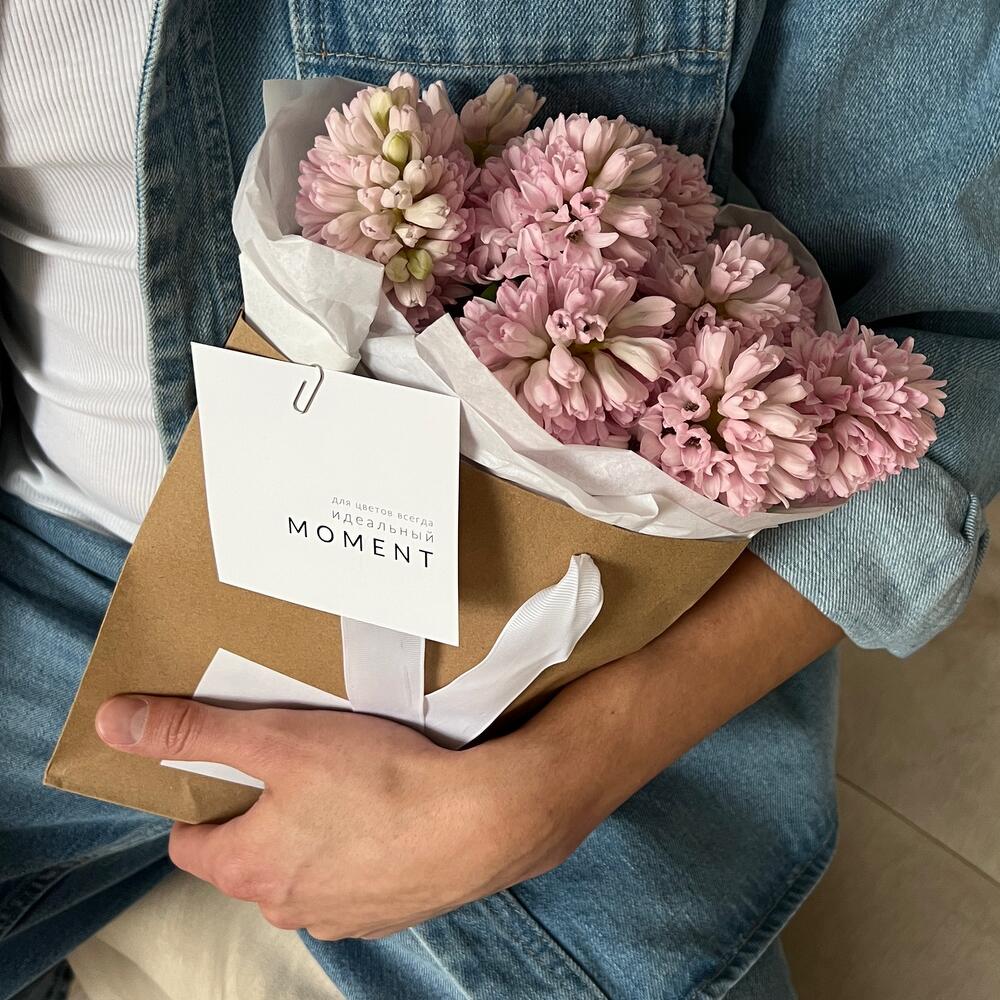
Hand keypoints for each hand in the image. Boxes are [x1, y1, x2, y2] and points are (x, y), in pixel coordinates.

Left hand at [95, 696, 587, 938]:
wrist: (481, 822)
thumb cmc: (378, 780)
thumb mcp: (277, 740)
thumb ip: (194, 731)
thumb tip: (111, 724)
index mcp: (247, 868)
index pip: (191, 841)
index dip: (203, 797)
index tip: (230, 762)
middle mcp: (286, 908)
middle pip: (248, 856)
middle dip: (261, 813)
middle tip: (296, 761)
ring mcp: (341, 918)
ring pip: (304, 870)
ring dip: (312, 834)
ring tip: (349, 782)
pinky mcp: (391, 912)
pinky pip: (354, 879)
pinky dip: (359, 849)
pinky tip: (388, 811)